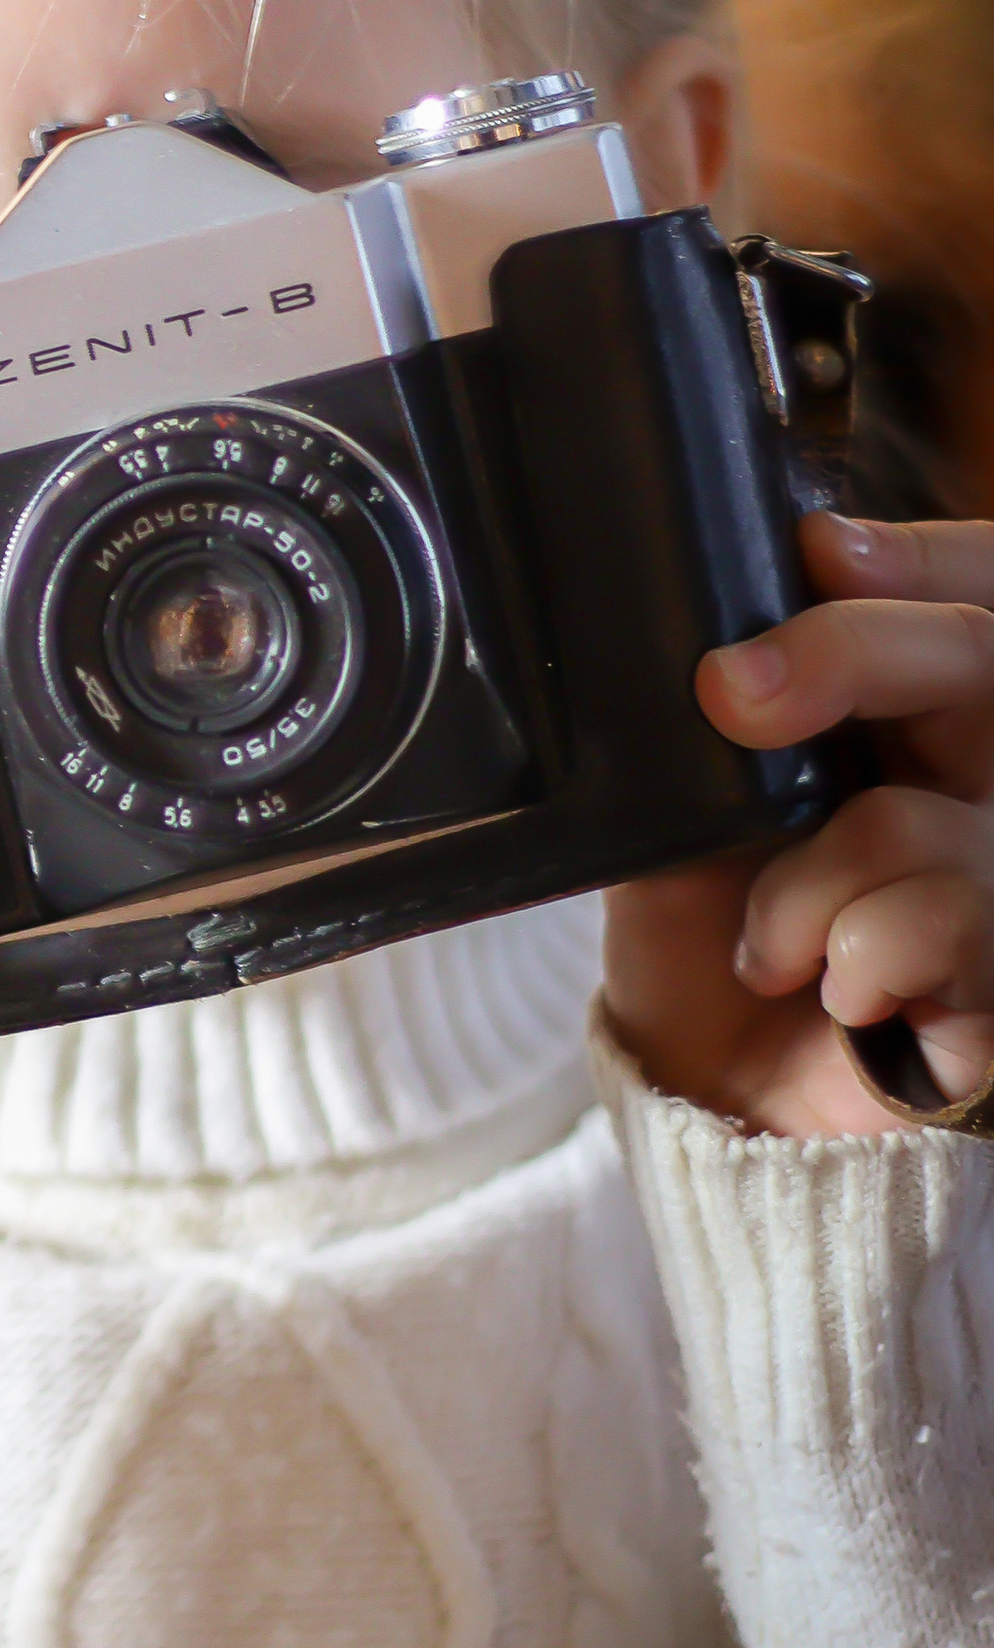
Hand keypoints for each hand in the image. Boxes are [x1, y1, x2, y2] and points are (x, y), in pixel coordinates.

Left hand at [602, 515, 993, 1136]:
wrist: (713, 1097)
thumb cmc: (709, 938)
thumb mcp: (683, 805)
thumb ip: (710, 717)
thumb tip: (703, 621)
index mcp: (914, 716)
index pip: (972, 592)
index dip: (924, 555)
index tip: (820, 550)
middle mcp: (978, 785)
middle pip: (984, 655)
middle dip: (855, 653)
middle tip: (734, 694)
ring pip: (930, 815)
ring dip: (813, 879)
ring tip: (771, 939)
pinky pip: (947, 923)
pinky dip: (856, 955)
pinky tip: (837, 993)